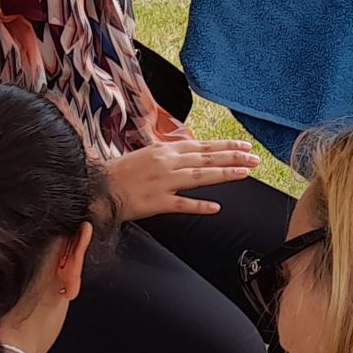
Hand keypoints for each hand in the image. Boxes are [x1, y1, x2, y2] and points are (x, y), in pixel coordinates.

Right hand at [106, 139, 260, 220]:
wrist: (98, 187)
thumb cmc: (121, 172)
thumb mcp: (147, 154)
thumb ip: (169, 153)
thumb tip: (189, 152)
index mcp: (165, 150)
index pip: (201, 145)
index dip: (224, 145)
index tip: (243, 145)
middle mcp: (167, 163)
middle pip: (206, 158)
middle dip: (233, 157)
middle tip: (254, 158)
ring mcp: (163, 183)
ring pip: (200, 176)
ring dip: (224, 174)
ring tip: (244, 173)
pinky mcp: (157, 203)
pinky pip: (182, 204)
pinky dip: (199, 206)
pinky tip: (216, 207)